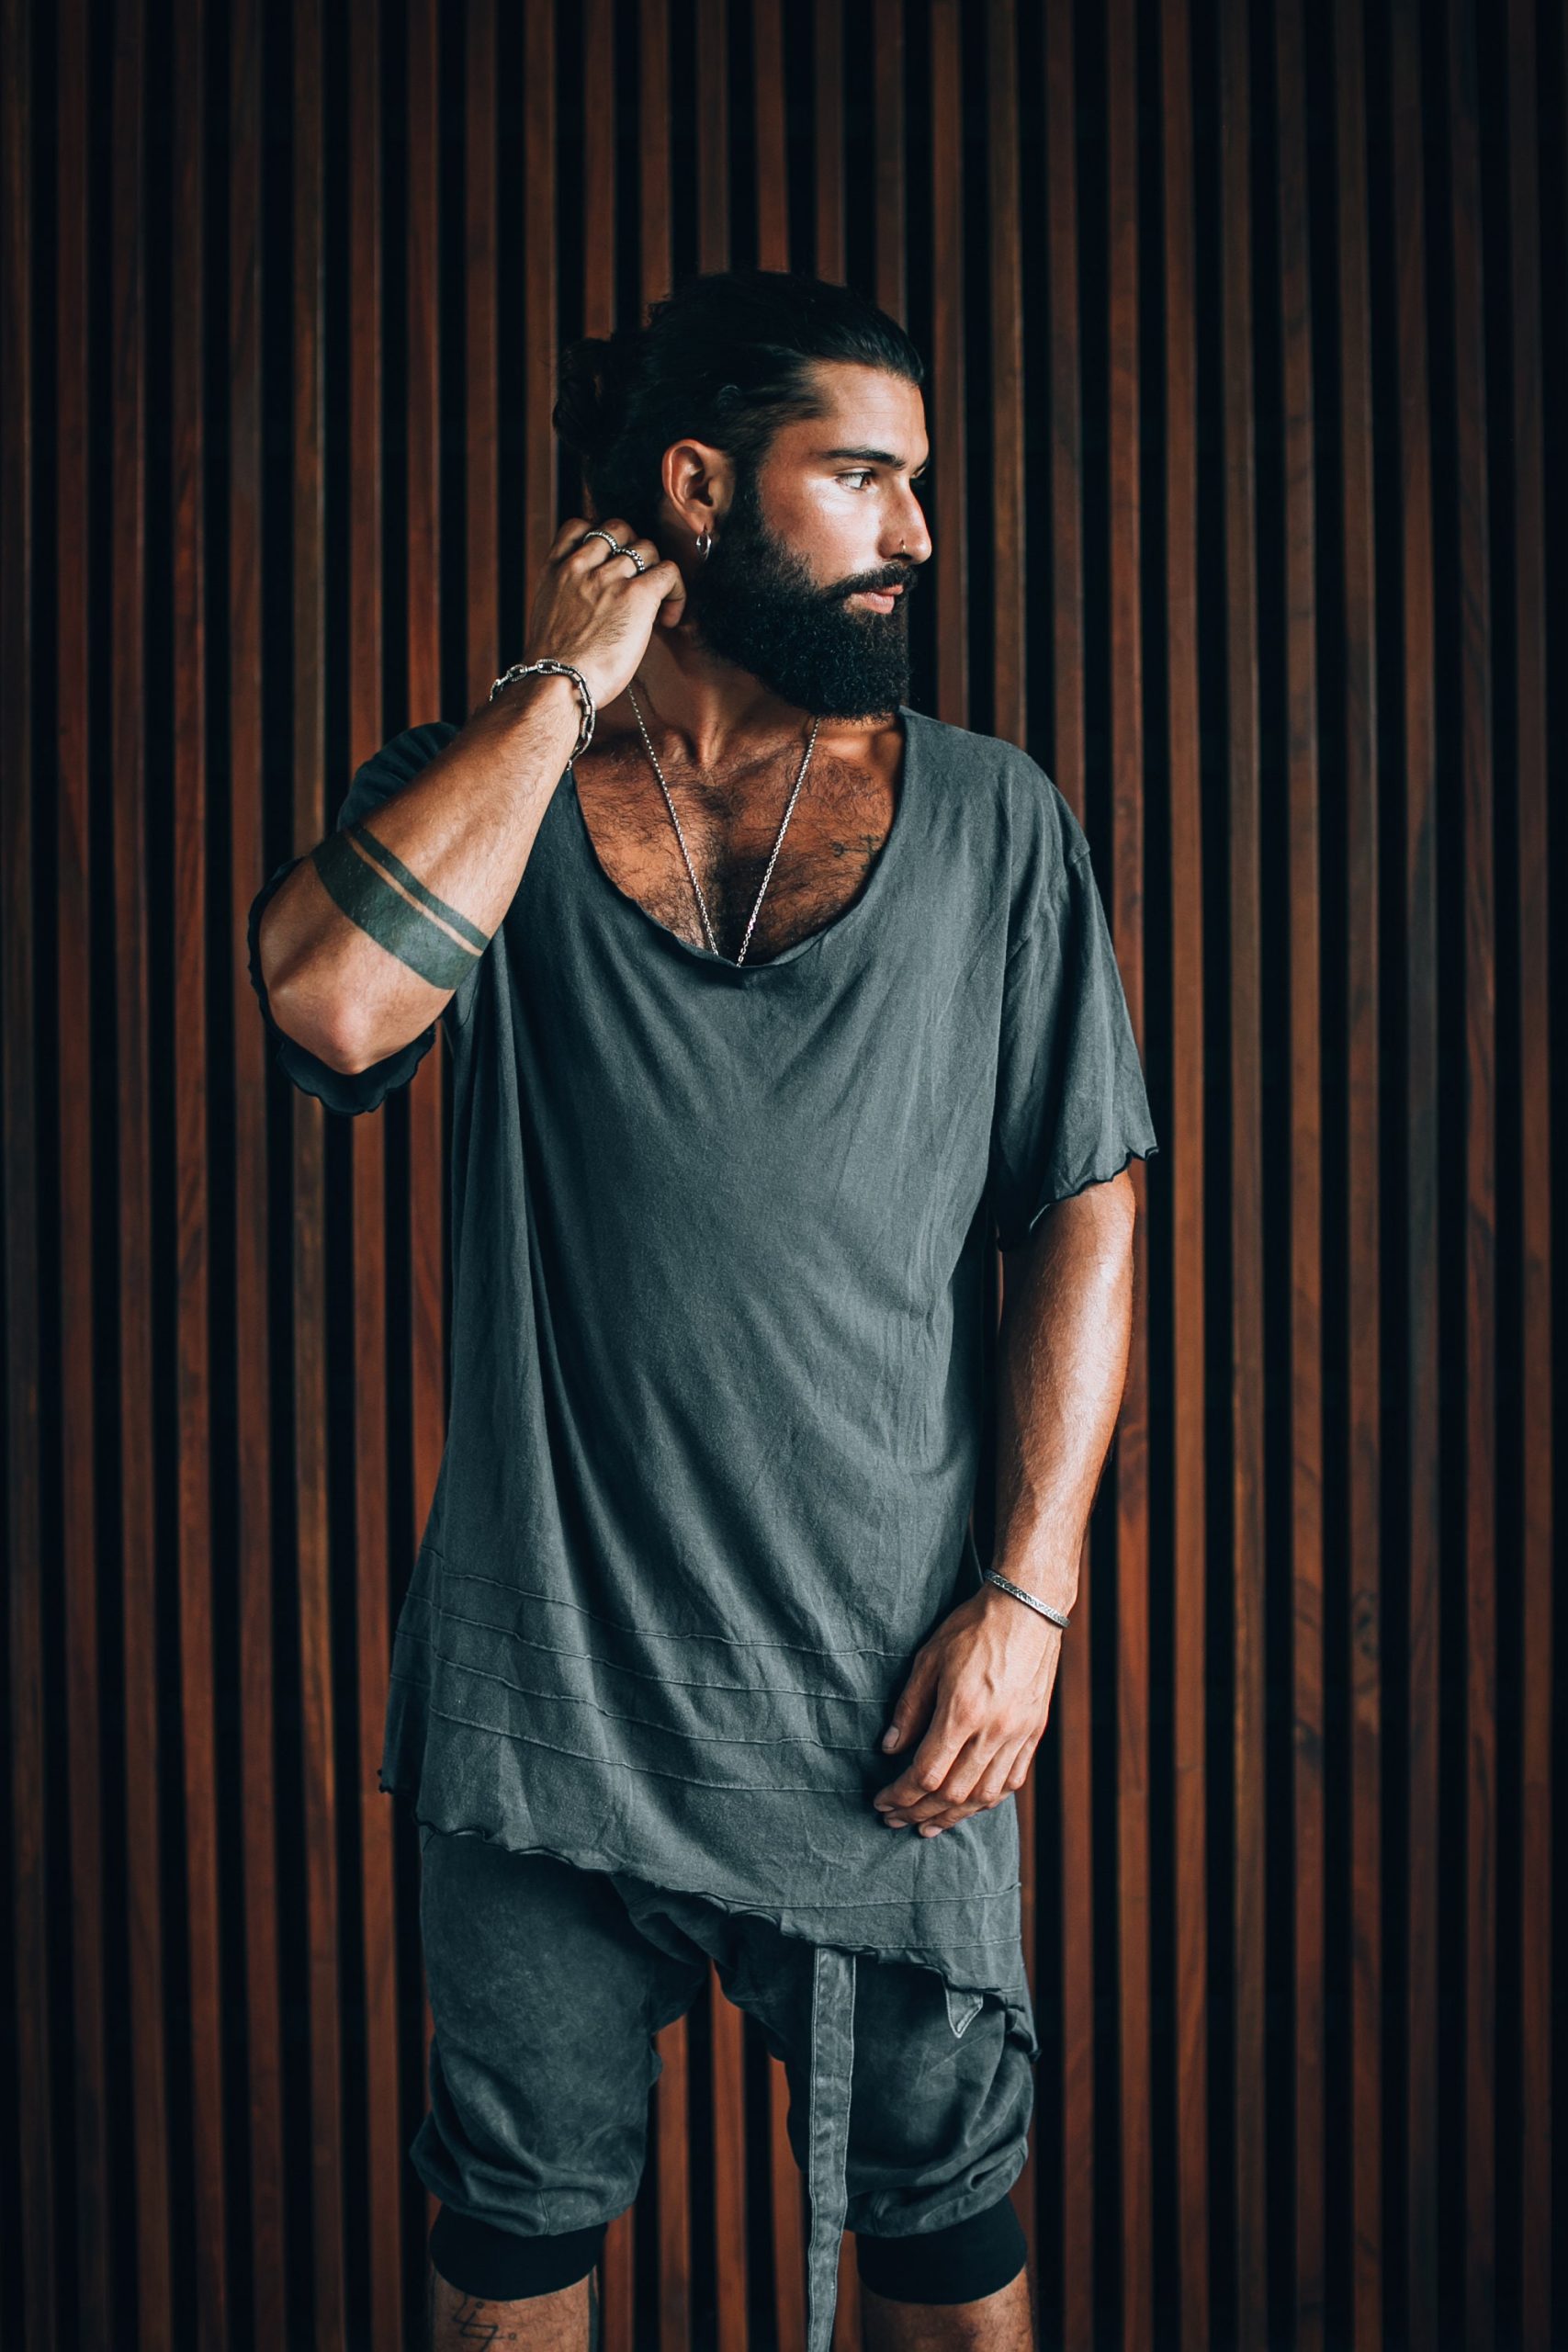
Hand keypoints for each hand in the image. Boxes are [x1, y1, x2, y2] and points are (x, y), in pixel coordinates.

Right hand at [523, 514, 687, 710]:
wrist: (557, 681)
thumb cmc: (554, 666)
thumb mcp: (548, 616)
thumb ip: (568, 595)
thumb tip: (593, 603)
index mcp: (556, 569)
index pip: (580, 526)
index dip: (602, 539)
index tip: (611, 563)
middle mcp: (581, 565)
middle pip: (618, 529)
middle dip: (632, 550)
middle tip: (637, 582)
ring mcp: (609, 577)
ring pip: (647, 548)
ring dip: (655, 572)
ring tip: (654, 606)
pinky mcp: (636, 595)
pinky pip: (669, 572)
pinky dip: (676, 592)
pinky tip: (667, 619)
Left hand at [872, 1585, 1061, 1835]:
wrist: (1027, 1610)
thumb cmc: (973, 1629)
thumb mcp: (929, 1660)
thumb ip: (909, 1708)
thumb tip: (889, 1748)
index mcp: (963, 1712)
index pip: (926, 1774)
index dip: (900, 1795)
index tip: (882, 1802)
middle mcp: (994, 1731)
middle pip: (952, 1794)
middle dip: (918, 1813)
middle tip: (894, 1820)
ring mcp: (1018, 1735)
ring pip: (984, 1795)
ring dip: (952, 1816)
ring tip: (927, 1824)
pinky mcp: (1034, 1733)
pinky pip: (1011, 1781)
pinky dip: (987, 1799)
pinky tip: (969, 1805)